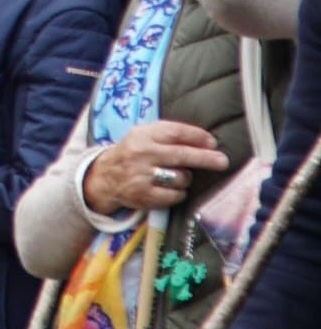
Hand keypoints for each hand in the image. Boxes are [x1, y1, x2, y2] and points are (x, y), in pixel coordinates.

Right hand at [82, 121, 229, 215]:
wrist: (104, 176)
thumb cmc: (133, 153)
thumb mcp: (144, 136)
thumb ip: (169, 135)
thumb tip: (207, 142)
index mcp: (142, 135)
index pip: (175, 133)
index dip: (197, 137)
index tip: (212, 142)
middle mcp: (141, 154)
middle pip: (182, 155)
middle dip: (206, 158)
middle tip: (223, 161)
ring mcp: (142, 176)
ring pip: (181, 177)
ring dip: (186, 178)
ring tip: (178, 176)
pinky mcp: (144, 195)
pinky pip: (176, 195)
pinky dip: (179, 193)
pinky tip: (171, 188)